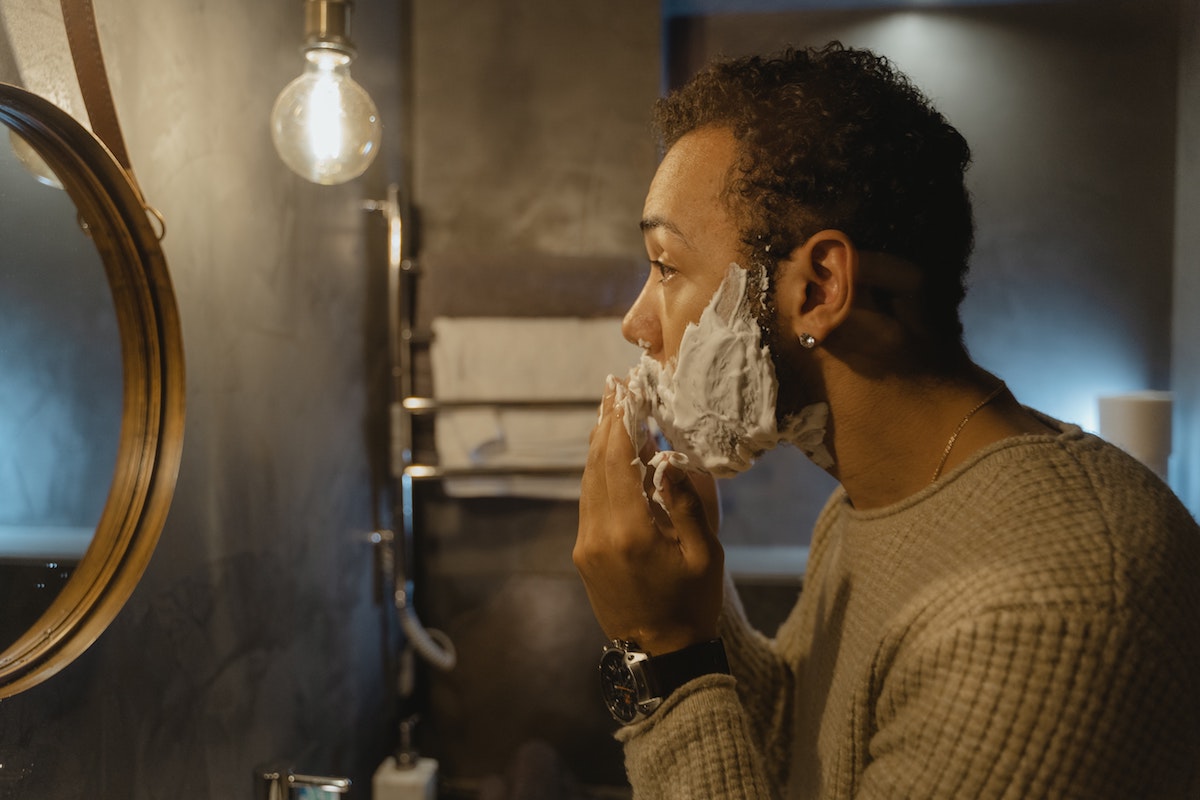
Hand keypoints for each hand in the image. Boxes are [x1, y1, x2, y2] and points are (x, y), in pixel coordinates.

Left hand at [573, 381, 723, 655]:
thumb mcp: (706, 553)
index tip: (623, 390)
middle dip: (605, 425)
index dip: (619, 422)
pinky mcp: (584, 554)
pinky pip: (588, 501)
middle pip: (596, 465)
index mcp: (630, 532)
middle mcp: (598, 535)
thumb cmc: (693, 604)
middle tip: (614, 389)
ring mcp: (586, 545)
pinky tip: (609, 455)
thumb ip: (687, 501)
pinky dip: (597, 473)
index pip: (616, 461)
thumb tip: (668, 456)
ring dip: (598, 446)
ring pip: (587, 482)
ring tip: (610, 412)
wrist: (663, 656)